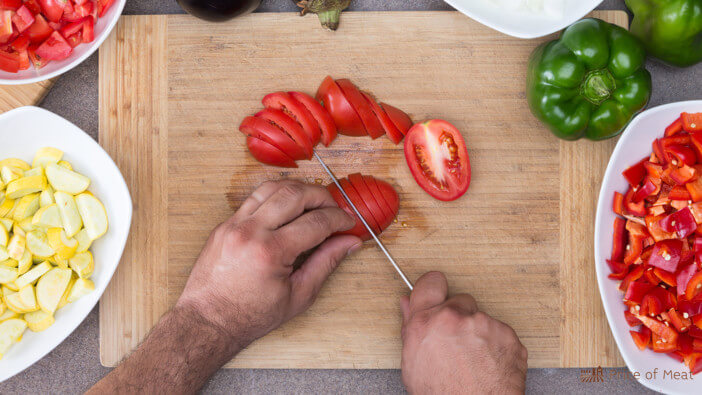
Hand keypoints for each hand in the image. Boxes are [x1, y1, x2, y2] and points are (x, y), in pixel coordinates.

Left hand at [176, 180, 360, 349]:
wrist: (208, 320)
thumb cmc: (251, 315)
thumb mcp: (299, 295)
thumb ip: (326, 263)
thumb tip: (350, 243)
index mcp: (271, 252)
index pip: (316, 222)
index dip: (339, 219)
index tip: (349, 222)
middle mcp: (251, 231)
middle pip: (295, 194)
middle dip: (322, 196)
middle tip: (335, 208)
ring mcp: (234, 224)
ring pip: (272, 187)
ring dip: (298, 190)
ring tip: (314, 202)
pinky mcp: (225, 224)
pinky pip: (254, 198)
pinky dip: (276, 196)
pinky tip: (288, 207)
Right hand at [400, 272, 527, 393]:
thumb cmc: (443, 394)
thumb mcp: (414, 364)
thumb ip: (411, 328)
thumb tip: (407, 305)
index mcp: (426, 322)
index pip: (430, 283)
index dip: (434, 287)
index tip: (437, 291)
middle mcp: (454, 318)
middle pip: (460, 300)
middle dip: (459, 316)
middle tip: (456, 342)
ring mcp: (483, 324)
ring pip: (481, 318)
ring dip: (478, 333)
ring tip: (473, 360)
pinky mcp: (507, 334)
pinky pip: (500, 332)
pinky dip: (496, 345)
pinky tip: (487, 363)